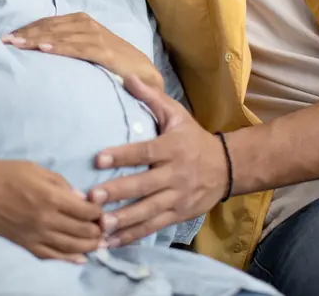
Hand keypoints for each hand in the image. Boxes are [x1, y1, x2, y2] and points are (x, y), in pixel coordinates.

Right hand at [0, 159, 104, 262]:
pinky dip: (69, 259)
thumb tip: (81, 198)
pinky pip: (52, 256)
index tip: (104, 209)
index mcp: (50, 197)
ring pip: (71, 247)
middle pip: (83, 231)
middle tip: (106, 226)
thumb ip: (60, 183)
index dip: (99, 211)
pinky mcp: (25, 244)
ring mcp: (35, 235)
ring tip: (99, 242)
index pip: (86, 210)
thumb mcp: (33, 168)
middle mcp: (46, 220)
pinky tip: (80, 258)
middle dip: (98, 230)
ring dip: (89, 246)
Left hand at [1, 13, 164, 91]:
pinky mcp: (104, 52)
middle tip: (3, 42)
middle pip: (49, 27)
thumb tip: (35, 50)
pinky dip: (60, 47)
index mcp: (80, 21)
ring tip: (17, 44)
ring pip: (60, 35)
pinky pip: (77, 48)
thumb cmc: (110, 62)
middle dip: (25, 34)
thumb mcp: (85, 49)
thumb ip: (66, 45)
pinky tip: (44, 49)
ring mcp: (96, 37)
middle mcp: (86, 24)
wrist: (143, 73)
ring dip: (36, 39)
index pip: (46, 23)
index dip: (25, 29)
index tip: (4, 38)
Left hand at [88, 76, 227, 246]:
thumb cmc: (192, 137)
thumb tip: (127, 77)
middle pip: (144, 185)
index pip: (144, 152)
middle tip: (91, 199)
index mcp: (172, 148)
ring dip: (123, 221)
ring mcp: (177, 198)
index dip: (121, 155)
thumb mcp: (176, 114)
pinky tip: (111, 243)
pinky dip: (132, 236)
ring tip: (100, 226)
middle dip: (117, 193)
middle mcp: (175, 174)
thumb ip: (151, 97)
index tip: (98, 159)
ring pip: (148, 211)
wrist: (227, 167)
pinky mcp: (178, 215)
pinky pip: (153, 227)